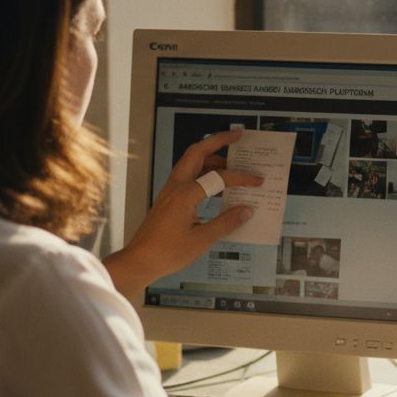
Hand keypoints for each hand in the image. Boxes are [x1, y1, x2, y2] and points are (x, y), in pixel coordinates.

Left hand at [104, 129, 261, 297]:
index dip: (240, 177)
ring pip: (191, 162)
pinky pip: (188, 177)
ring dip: (210, 156)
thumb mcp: (201, 240)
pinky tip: (215, 184)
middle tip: (237, 136)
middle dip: (218, 141)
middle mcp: (176, 186)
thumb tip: (246, 210)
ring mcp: (170, 191)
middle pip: (197, 152)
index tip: (256, 181)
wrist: (140, 260)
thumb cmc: (166, 252)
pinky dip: (203, 172)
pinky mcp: (169, 199)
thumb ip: (226, 223)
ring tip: (230, 161)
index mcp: (185, 194)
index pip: (218, 177)